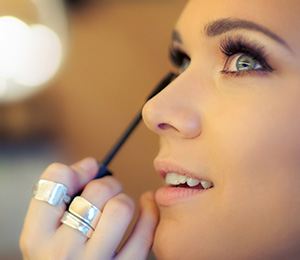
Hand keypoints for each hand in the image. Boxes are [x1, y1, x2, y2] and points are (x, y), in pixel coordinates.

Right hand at [19, 157, 158, 259]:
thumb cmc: (59, 257)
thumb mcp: (44, 232)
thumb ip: (61, 196)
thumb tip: (90, 164)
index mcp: (38, 237)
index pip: (55, 181)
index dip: (75, 170)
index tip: (87, 173)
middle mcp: (63, 251)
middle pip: (96, 191)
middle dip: (108, 184)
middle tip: (109, 190)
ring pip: (120, 207)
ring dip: (124, 200)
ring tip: (119, 206)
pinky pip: (144, 234)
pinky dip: (149, 213)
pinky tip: (146, 207)